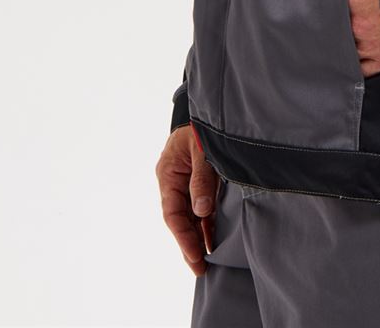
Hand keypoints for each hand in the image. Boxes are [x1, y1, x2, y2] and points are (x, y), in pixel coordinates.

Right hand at [156, 124, 220, 275]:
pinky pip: (200, 208)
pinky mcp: (197, 182)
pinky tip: (212, 240)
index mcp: (168, 174)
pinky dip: (206, 224)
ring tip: (206, 262)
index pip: (173, 213)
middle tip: (199, 269)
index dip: (183, 236)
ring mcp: (185, 183)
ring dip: (198, 237)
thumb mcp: (201, 149)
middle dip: (189, 244)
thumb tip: (202, 211)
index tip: (195, 256)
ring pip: (190, 216)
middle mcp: (173, 182)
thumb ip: (201, 178)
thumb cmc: (199, 126)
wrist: (207, 110)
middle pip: (180, 219)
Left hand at [318, 0, 379, 77]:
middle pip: (332, 27)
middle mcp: (356, 26)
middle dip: (331, 22)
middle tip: (331, 14)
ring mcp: (371, 46)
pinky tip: (353, 58)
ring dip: (342, 43)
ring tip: (341, 36)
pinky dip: (356, 65)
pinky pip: (362, 70)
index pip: (323, 2)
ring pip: (344, 50)